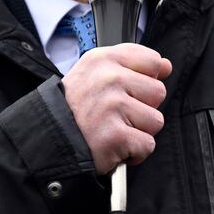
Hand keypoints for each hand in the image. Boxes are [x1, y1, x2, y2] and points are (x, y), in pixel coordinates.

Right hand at [61, 44, 172, 174]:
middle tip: (116, 116)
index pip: (153, 61)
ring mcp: (112, 107)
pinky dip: (134, 153)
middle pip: (158, 93)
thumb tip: (166, 66)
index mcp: (103, 59)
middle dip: (143, 109)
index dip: (146, 80)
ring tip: (113, 130)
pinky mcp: (116, 136)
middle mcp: (109, 79)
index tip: (129, 91)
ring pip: (156, 121)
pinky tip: (114, 147)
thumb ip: (130, 66)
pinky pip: (147, 145)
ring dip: (138, 132)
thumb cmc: (73, 110)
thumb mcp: (93, 74)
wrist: (47, 141)